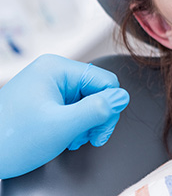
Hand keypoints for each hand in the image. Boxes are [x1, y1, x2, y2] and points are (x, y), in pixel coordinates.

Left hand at [0, 54, 128, 178]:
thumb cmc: (11, 140)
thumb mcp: (62, 126)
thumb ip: (98, 109)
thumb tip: (122, 97)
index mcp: (57, 68)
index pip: (106, 80)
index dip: (109, 107)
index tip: (100, 132)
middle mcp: (53, 72)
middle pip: (97, 90)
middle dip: (97, 117)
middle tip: (90, 139)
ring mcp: (47, 85)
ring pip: (86, 100)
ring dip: (86, 122)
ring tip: (72, 140)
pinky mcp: (43, 98)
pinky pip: (72, 106)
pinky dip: (74, 124)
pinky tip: (65, 137)